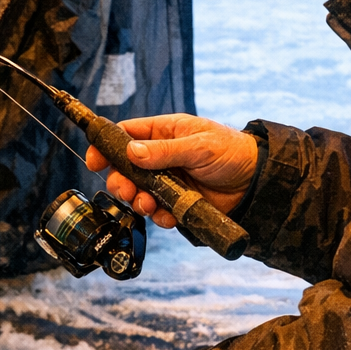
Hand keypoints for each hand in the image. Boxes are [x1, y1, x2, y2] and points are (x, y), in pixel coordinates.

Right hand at [84, 114, 258, 227]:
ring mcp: (168, 180)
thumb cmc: (231, 151)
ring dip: (138, 201)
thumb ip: (165, 151)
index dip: (106, 147)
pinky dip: (159, 216)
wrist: (256, 182)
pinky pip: (158, 211)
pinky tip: (168, 216)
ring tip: (148, 206)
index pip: (126, 135)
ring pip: (138, 192)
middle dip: (120, 181)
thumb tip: (132, 152)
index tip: (94, 160)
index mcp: (164, 133)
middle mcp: (161, 156)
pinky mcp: (177, 201)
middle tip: (126, 190)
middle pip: (126, 168)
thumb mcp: (199, 146)